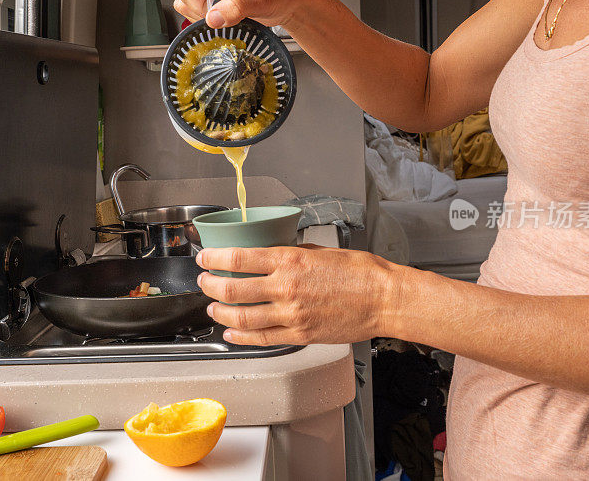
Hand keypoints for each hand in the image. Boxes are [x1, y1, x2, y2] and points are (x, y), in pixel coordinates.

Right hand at [174, 0, 308, 28]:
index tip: (217, 16)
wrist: (289, 0)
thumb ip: (236, 8)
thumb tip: (213, 18)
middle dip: (202, 13)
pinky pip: (199, 12)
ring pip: (189, 6)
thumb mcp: (260, 0)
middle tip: (224, 16)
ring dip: (206, 17)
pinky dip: (211, 20)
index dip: (199, 7)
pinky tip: (228, 17)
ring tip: (228, 15)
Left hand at [195, 245, 406, 345]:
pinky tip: (232, 335)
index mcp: (291, 260)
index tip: (206, 257)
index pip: (239, 258)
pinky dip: (241, 337)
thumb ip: (293, 254)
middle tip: (204, 282)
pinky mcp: (300, 335)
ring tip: (213, 309)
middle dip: (211, 285)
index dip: (215, 258)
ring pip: (242, 318)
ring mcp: (292, 314)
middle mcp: (287, 287)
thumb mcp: (322, 250)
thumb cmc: (361, 273)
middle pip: (233, 288)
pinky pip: (262, 338)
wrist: (384, 300)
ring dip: (221, 313)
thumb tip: (272, 255)